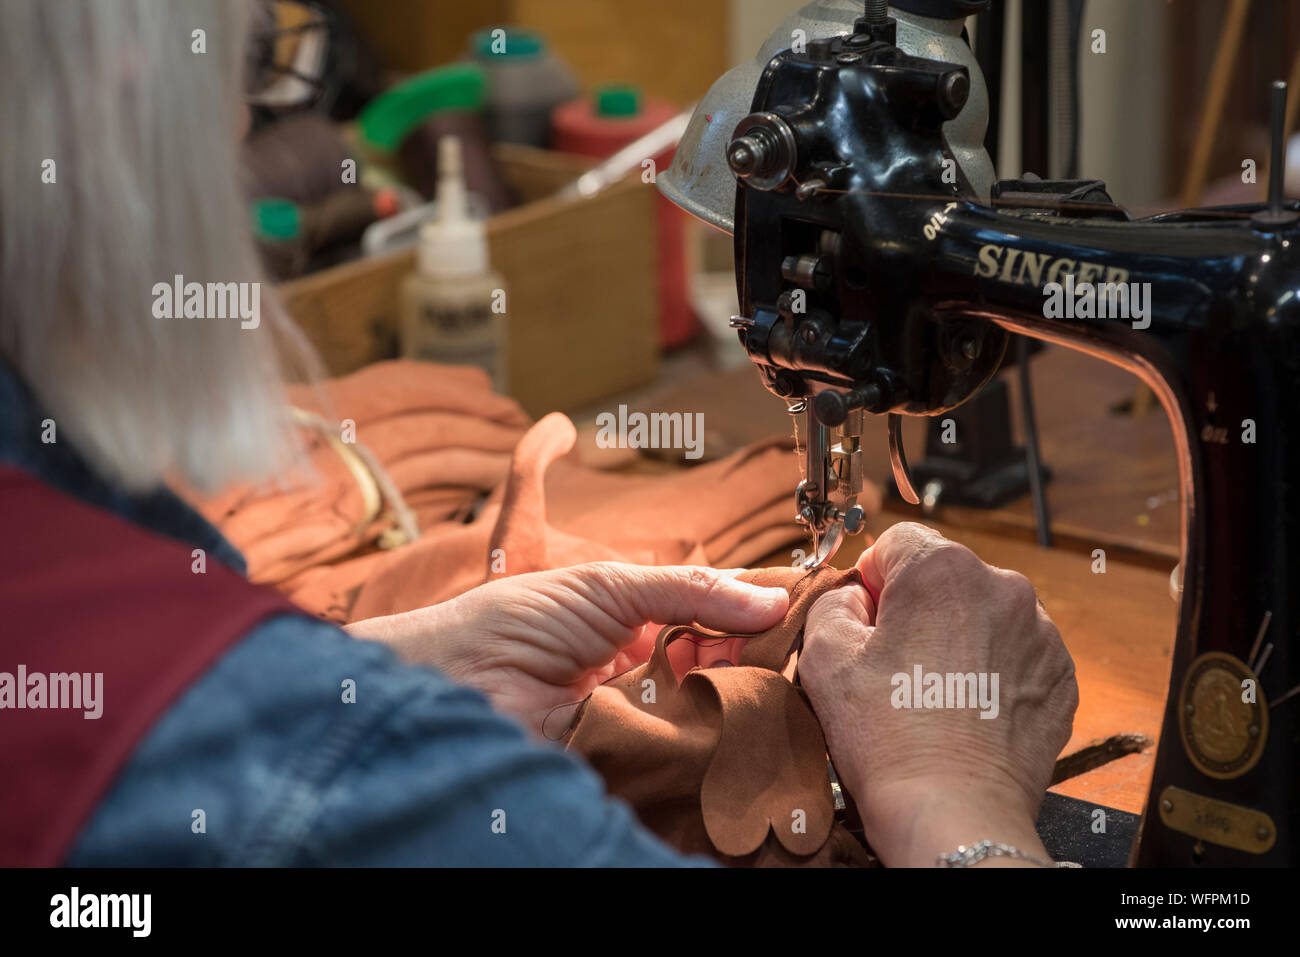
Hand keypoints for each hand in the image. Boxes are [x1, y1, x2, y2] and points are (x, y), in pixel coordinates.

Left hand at [347, 563, 789, 734]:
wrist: (459, 676)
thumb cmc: (518, 620)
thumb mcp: (609, 586)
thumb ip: (691, 589)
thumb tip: (769, 596)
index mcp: (643, 626)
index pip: (715, 622)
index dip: (755, 619)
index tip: (799, 614)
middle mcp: (648, 674)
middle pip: (721, 671)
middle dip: (754, 661)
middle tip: (789, 652)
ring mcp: (642, 719)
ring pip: (710, 715)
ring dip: (737, 701)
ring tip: (769, 687)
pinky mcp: (632, 760)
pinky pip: (682, 756)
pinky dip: (708, 743)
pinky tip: (735, 727)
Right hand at [800, 523, 1077, 866]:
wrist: (953, 812)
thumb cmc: (888, 738)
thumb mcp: (824, 655)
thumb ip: (833, 600)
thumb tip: (857, 596)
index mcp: (942, 569)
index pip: (897, 542)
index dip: (872, 580)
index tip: (866, 623)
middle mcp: (1002, 587)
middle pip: (943, 576)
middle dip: (917, 609)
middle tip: (893, 666)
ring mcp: (1039, 632)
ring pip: (981, 614)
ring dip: (957, 638)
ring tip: (932, 693)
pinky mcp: (1060, 674)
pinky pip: (1015, 652)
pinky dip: (990, 670)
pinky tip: (965, 708)